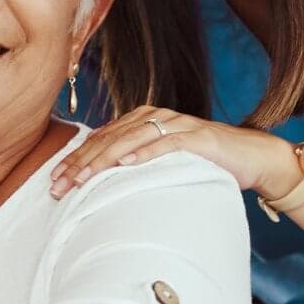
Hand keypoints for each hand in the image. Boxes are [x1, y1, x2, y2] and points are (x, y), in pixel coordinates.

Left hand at [47, 106, 300, 198]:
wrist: (250, 157)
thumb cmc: (202, 164)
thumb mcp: (160, 164)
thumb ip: (133, 166)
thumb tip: (98, 186)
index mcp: (141, 122)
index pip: (100, 140)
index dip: (75, 160)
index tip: (53, 182)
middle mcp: (154, 118)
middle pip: (109, 139)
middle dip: (81, 163)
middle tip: (59, 185)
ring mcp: (176, 125)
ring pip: (131, 139)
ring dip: (104, 159)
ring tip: (83, 177)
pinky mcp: (197, 137)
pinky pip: (167, 143)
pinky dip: (145, 153)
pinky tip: (127, 164)